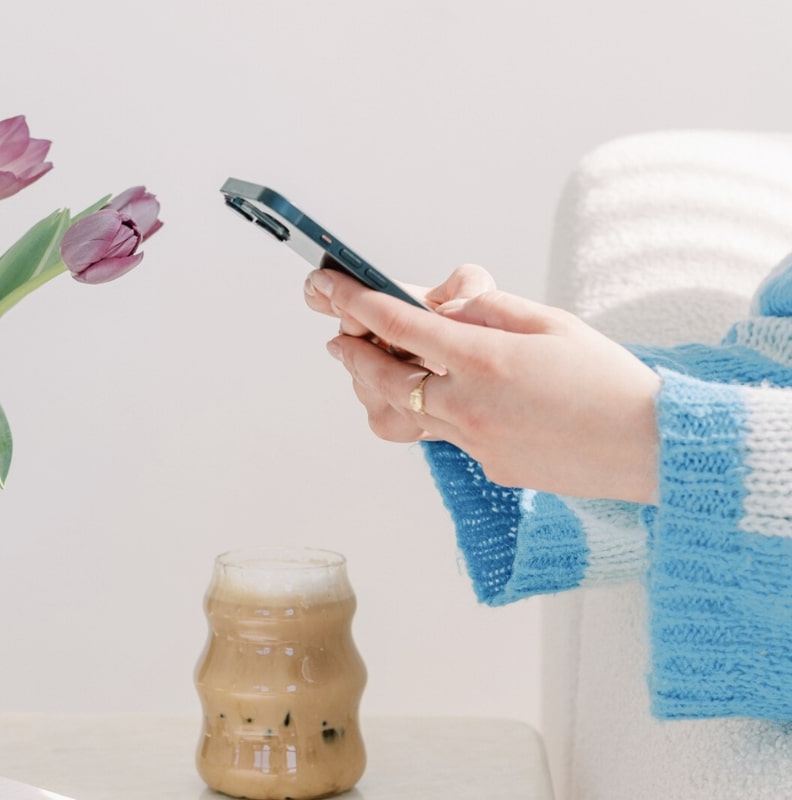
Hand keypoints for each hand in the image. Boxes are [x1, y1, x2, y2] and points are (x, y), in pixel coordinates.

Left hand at [306, 267, 660, 503]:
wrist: (652, 447)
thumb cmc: (609, 379)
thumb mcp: (551, 322)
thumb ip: (488, 309)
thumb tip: (445, 303)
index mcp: (483, 361)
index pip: (399, 326)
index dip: (356, 304)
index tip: (330, 288)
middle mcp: (468, 406)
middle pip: (381, 380)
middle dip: (352, 355)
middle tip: (336, 337)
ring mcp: (474, 443)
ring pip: (401, 416)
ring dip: (378, 390)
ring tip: (373, 368)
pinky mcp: (488, 465)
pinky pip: (442, 436)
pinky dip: (429, 412)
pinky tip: (442, 396)